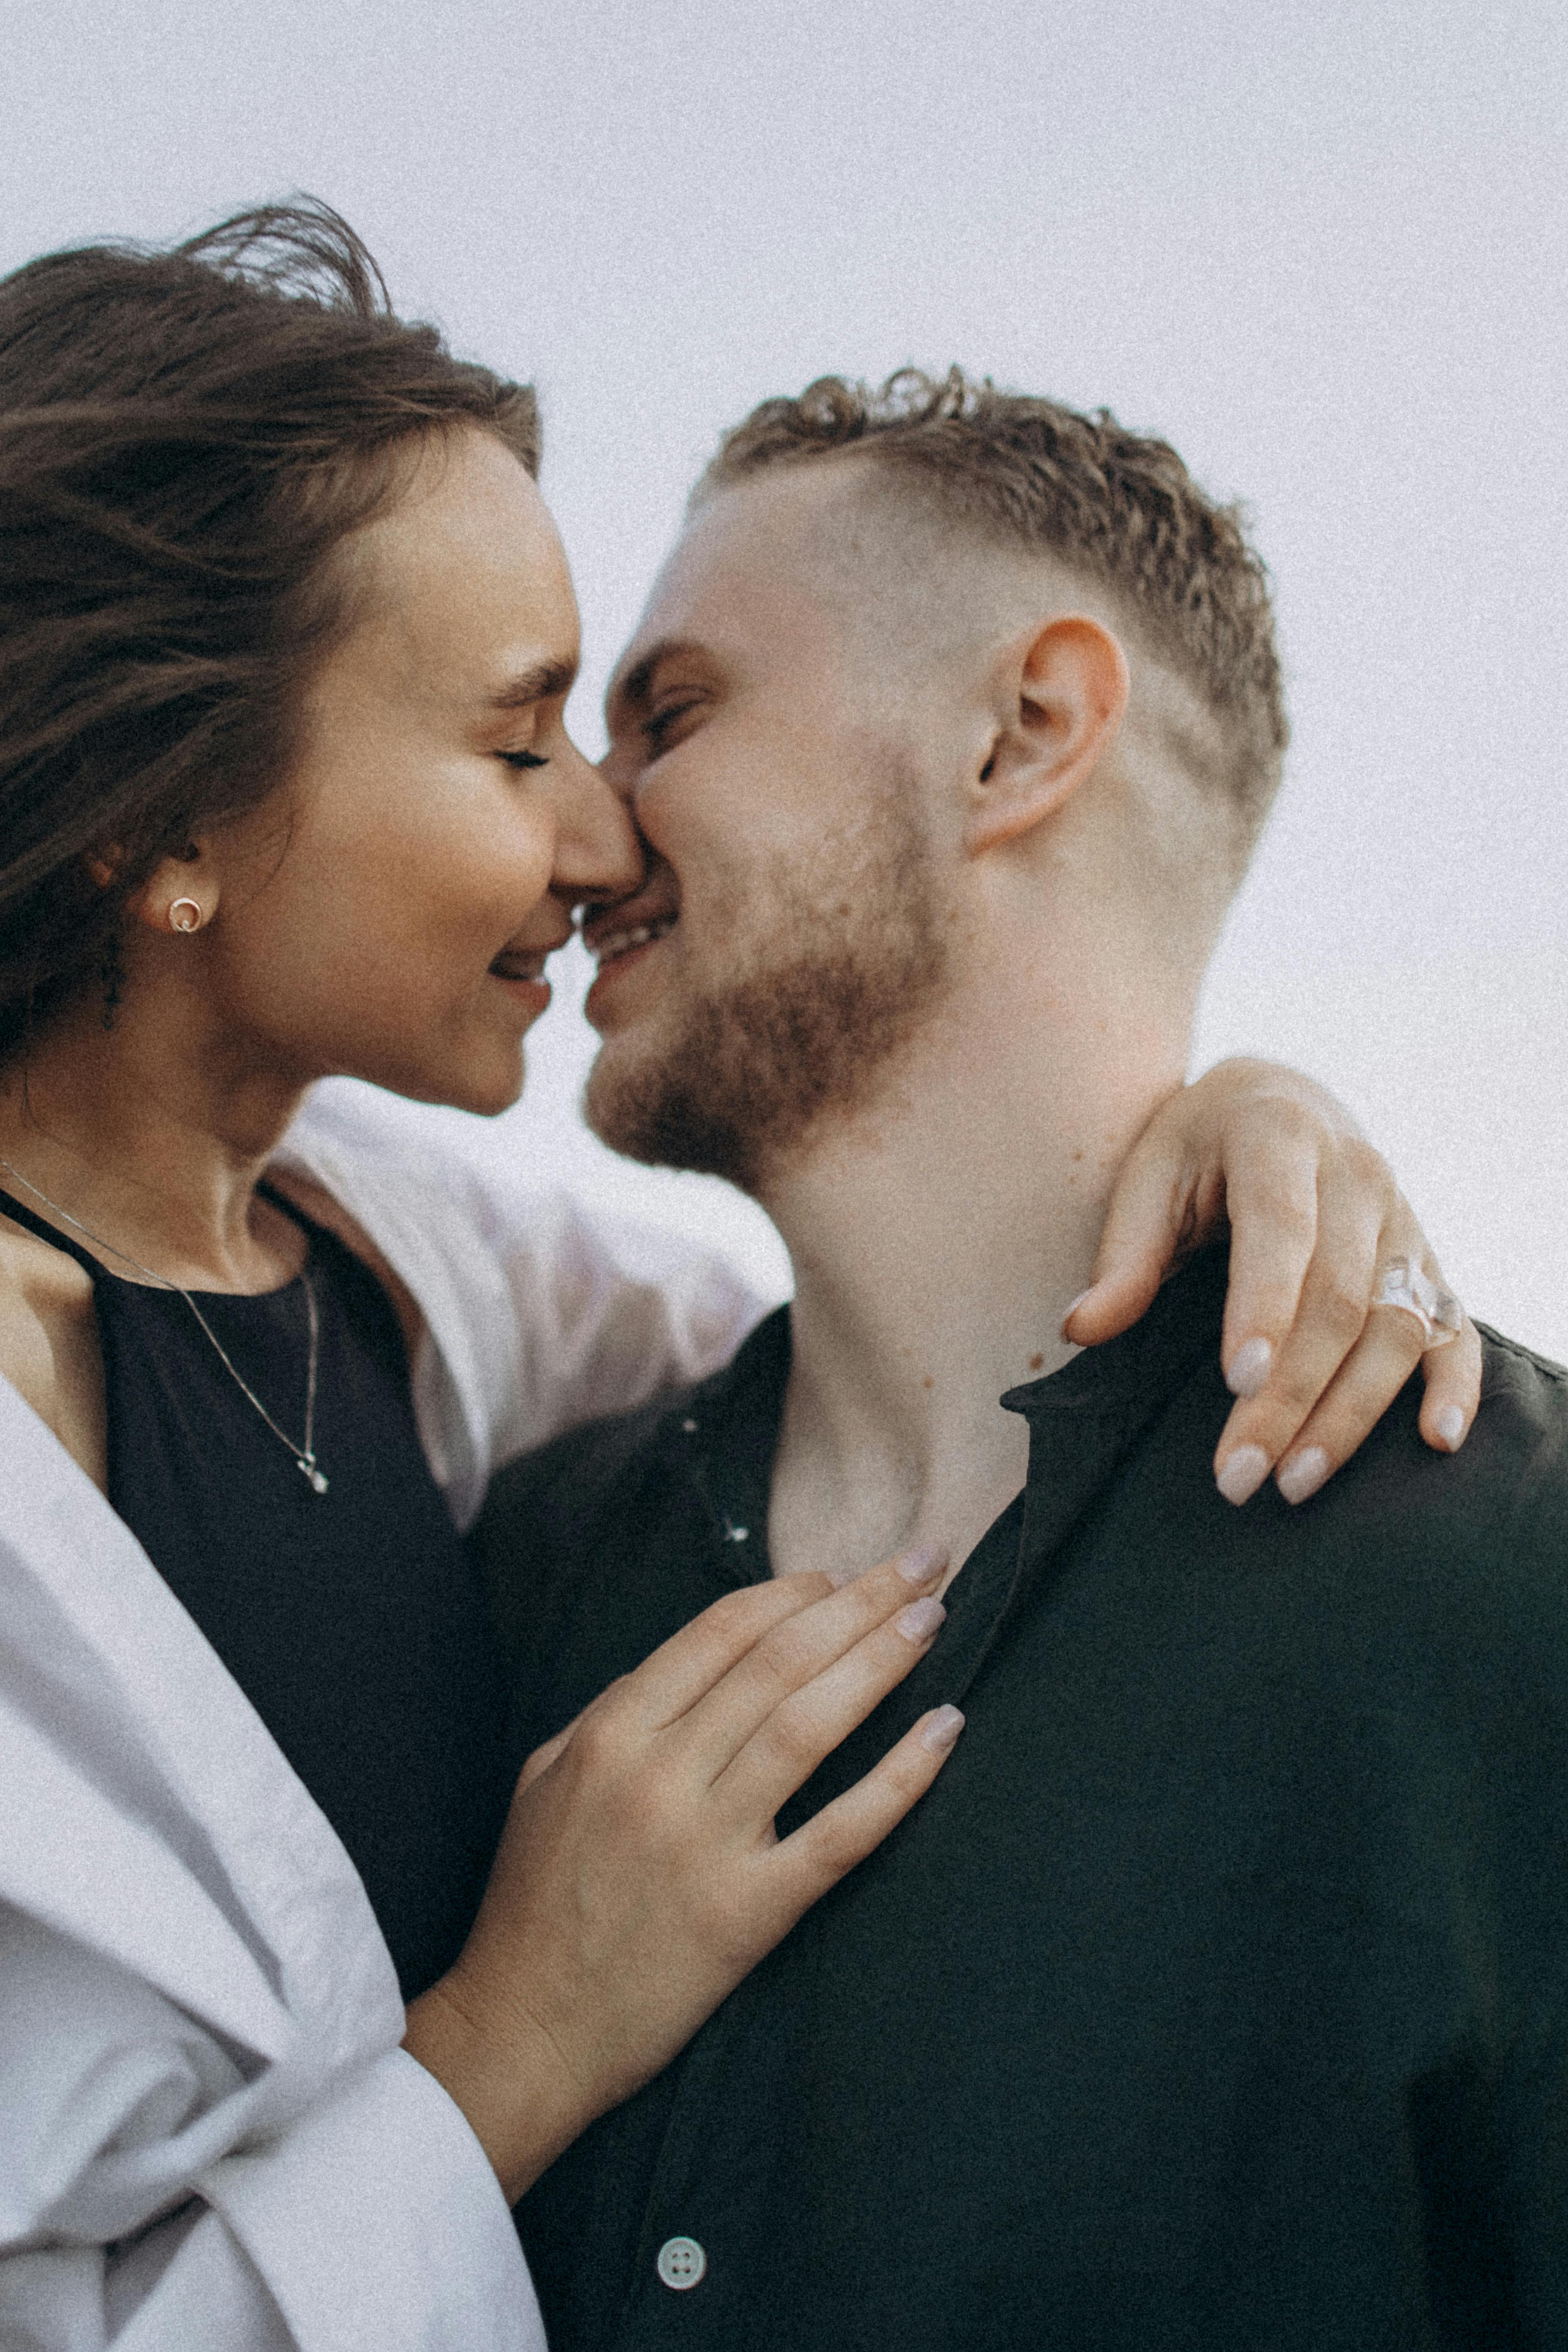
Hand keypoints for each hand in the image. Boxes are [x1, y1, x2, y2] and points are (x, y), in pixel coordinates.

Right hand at [403, 1546, 960, 2200]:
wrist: (523, 2034)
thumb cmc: (532, 1904)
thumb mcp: (543, 1782)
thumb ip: (611, 1712)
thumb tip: (687, 1663)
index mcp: (610, 1736)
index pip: (720, 1634)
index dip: (790, 1593)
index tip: (840, 1573)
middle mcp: (660, 1777)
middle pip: (779, 1662)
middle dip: (860, 1601)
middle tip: (923, 1562)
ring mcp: (707, 1845)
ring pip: (812, 1725)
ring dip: (882, 1661)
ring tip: (936, 1617)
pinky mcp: (748, 1914)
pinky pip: (841, 1832)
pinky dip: (900, 1777)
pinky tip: (944, 1730)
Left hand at [1062, 1059, 1480, 1505]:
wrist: (1282, 1099)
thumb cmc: (1201, 1144)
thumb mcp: (1149, 1172)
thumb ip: (1124, 1253)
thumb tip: (1081, 1329)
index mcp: (1280, 1135)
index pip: (1282, 1231)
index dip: (1264, 1308)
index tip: (1236, 1383)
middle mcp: (1358, 1174)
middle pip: (1337, 1300)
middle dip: (1289, 1394)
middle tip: (1236, 1474)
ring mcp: (1403, 1220)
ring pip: (1393, 1327)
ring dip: (1350, 1413)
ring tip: (1293, 1482)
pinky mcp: (1427, 1262)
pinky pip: (1454, 1328)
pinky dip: (1453, 1386)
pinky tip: (1434, 1441)